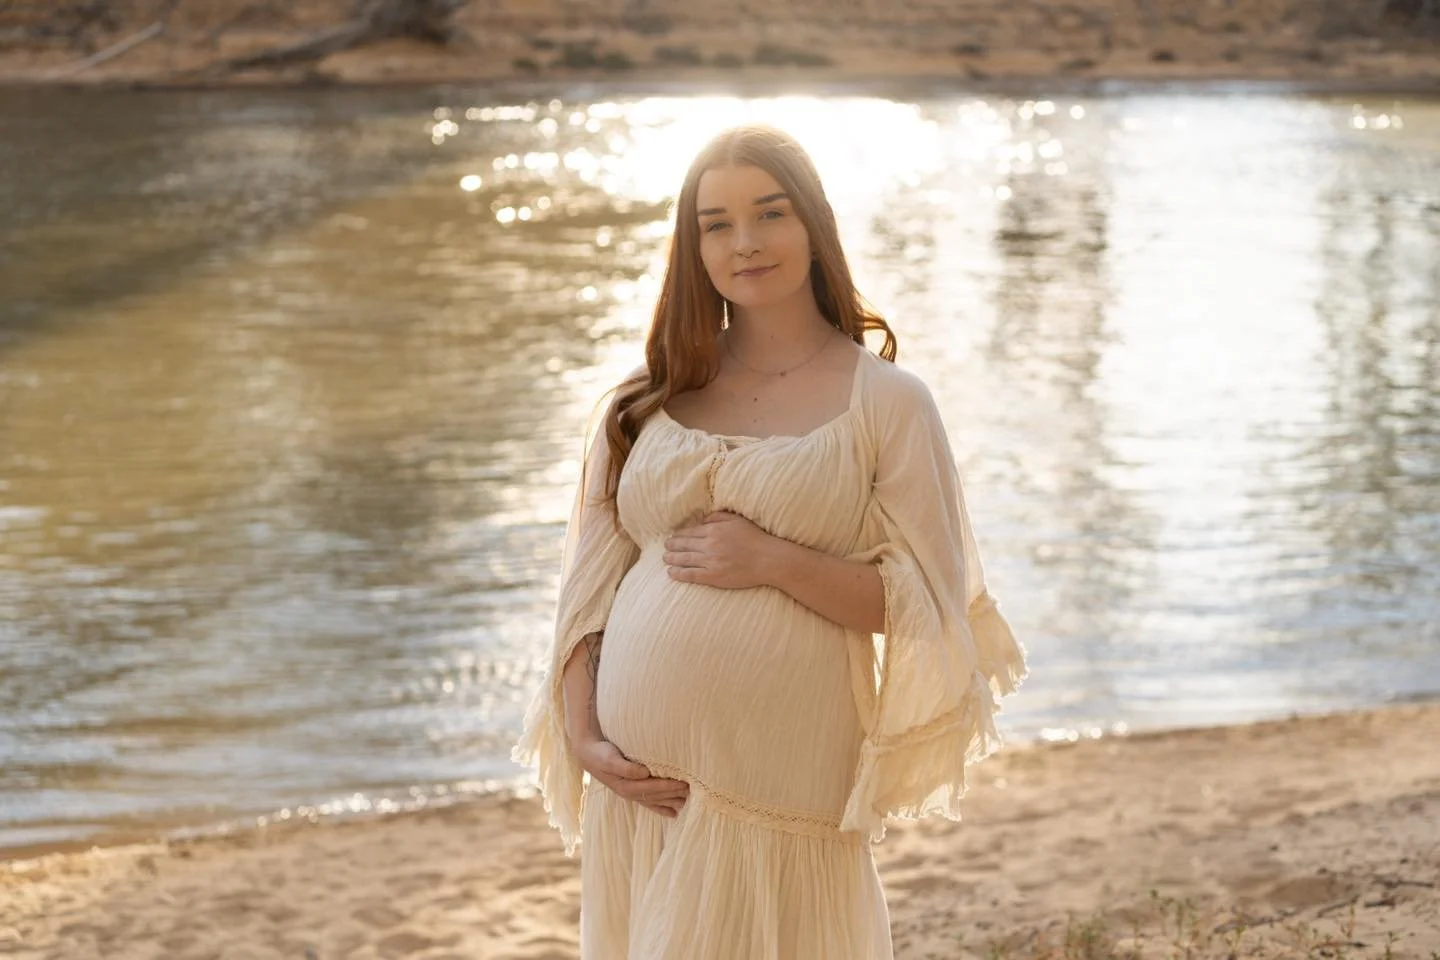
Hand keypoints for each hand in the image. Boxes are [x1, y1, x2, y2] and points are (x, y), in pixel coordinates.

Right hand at [574, 737, 689, 817]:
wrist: (587, 754)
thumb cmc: (600, 754)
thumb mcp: (610, 759)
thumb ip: (625, 767)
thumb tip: (644, 772)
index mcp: (625, 786)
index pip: (652, 789)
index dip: (668, 787)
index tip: (684, 783)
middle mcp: (629, 792)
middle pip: (656, 796)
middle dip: (674, 794)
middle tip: (692, 790)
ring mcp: (630, 793)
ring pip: (654, 801)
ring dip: (671, 801)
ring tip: (687, 802)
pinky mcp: (631, 790)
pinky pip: (648, 802)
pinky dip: (661, 808)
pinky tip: (673, 813)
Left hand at [664, 511, 775, 588]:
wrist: (768, 560)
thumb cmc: (755, 539)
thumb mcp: (736, 520)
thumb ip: (717, 517)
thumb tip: (702, 520)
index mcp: (714, 530)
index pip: (689, 532)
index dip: (678, 535)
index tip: (672, 537)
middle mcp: (709, 545)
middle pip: (683, 545)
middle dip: (671, 546)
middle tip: (665, 547)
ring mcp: (710, 561)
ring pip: (684, 559)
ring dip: (671, 559)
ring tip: (665, 559)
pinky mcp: (713, 576)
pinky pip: (691, 575)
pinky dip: (678, 573)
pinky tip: (670, 572)